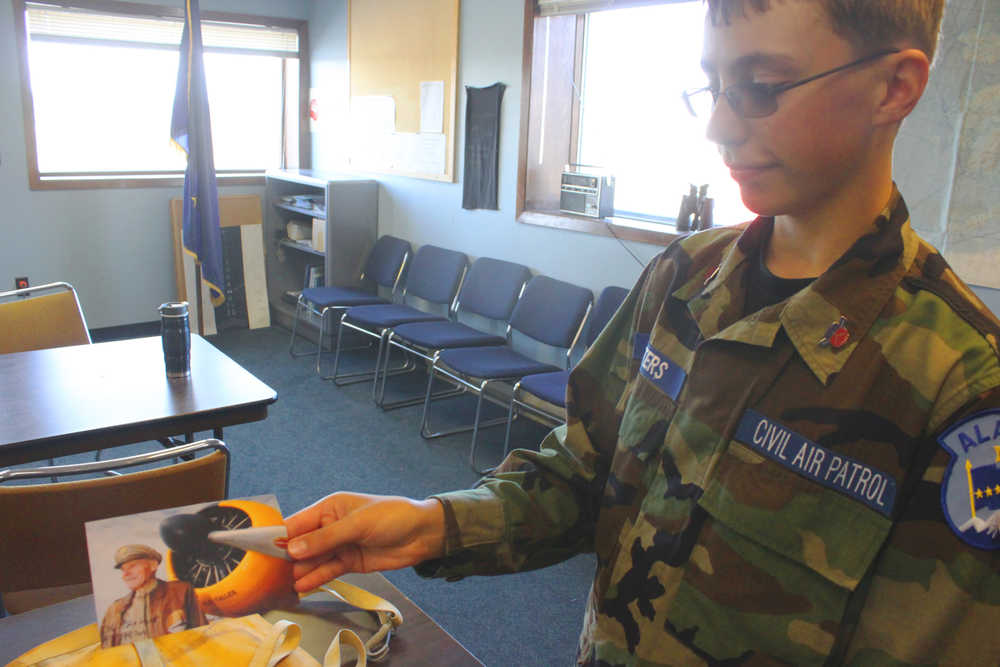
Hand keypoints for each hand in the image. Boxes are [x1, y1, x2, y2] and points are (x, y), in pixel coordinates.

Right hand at [284, 492, 446, 591]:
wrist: (423, 534)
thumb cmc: (393, 517)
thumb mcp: (357, 524)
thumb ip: (325, 538)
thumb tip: (293, 549)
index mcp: (330, 508)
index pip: (297, 523)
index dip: (279, 536)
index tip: (259, 550)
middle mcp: (330, 526)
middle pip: (302, 544)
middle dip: (286, 558)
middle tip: (268, 573)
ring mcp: (340, 545)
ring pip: (313, 560)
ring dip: (300, 571)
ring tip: (282, 585)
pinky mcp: (350, 562)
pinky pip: (327, 570)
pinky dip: (315, 579)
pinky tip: (301, 587)